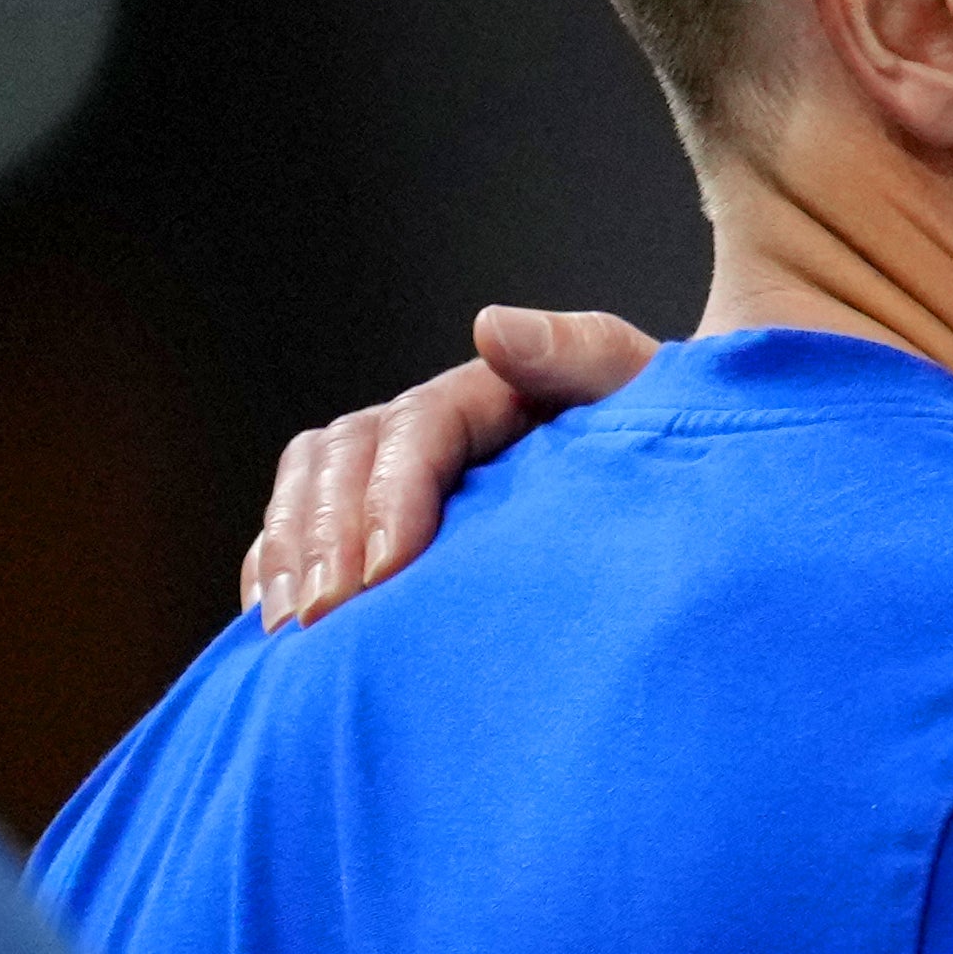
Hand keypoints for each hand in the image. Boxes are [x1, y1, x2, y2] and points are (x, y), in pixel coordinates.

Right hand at [242, 307, 658, 628]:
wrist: (685, 512)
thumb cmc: (673, 451)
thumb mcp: (645, 396)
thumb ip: (582, 355)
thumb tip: (490, 327)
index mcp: (492, 392)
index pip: (416, 427)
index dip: (391, 494)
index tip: (386, 569)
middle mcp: (431, 426)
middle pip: (343, 456)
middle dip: (322, 535)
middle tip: (320, 616)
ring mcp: (398, 474)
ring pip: (307, 488)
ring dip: (286, 553)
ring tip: (286, 626)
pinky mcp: (380, 524)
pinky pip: (297, 528)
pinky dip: (273, 566)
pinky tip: (268, 622)